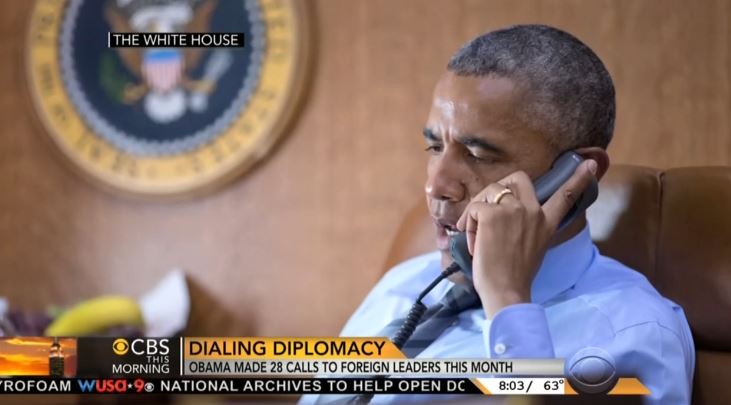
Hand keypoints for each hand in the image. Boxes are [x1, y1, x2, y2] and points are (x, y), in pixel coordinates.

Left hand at [455, 160, 596, 317]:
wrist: (506, 292)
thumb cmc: (514, 276)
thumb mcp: (533, 247)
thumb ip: (527, 228)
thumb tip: (504, 218)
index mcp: (546, 223)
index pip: (566, 196)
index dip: (578, 179)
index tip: (589, 164)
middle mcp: (534, 212)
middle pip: (519, 178)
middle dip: (499, 186)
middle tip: (486, 209)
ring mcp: (513, 210)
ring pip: (491, 190)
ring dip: (477, 209)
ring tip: (474, 233)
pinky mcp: (492, 214)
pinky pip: (475, 207)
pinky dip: (468, 222)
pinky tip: (472, 241)